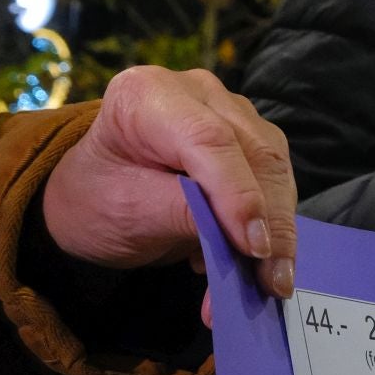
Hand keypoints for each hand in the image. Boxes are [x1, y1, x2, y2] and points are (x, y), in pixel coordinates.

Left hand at [41, 67, 297, 306]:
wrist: (94, 198)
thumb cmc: (97, 200)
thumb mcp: (128, 212)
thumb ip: (185, 214)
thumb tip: (249, 238)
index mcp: (147, 94)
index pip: (210, 140)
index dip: (238, 195)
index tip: (255, 248)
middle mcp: (198, 93)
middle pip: (255, 154)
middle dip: (271, 222)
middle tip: (274, 282)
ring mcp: (231, 113)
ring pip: (277, 170)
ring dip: (279, 229)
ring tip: (270, 281)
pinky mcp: (252, 139)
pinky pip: (278, 182)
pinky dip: (275, 226)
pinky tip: (257, 263)